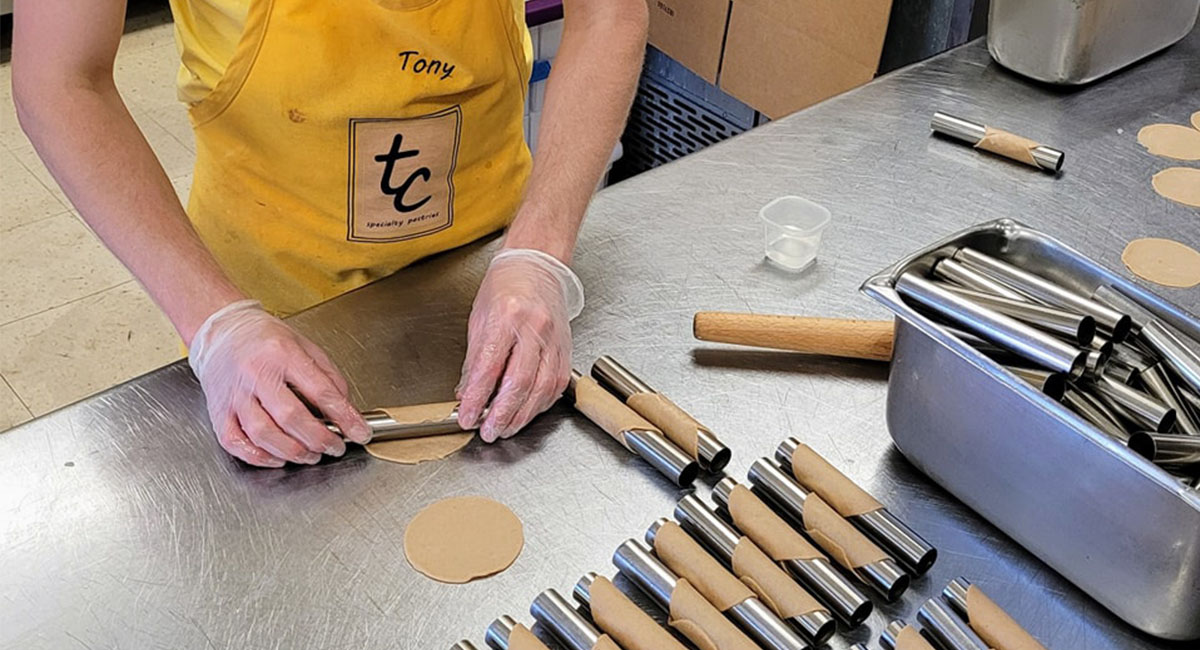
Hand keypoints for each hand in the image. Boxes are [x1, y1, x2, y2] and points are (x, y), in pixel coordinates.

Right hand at [188, 300, 370, 466]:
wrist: (222, 332)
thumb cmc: (265, 340)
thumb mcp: (305, 346)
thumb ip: (328, 376)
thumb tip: (345, 408)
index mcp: (282, 354)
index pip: (320, 391)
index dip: (344, 417)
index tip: (360, 433)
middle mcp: (256, 374)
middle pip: (291, 417)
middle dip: (319, 439)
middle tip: (335, 448)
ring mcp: (234, 395)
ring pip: (263, 433)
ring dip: (292, 452)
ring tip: (311, 456)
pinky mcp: (218, 411)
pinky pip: (235, 441)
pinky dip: (258, 456)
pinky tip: (278, 458)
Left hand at [457, 249, 584, 441]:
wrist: (537, 266)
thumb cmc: (505, 287)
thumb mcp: (479, 318)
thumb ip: (474, 358)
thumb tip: (466, 392)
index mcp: (507, 316)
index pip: (489, 367)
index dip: (477, 398)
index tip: (466, 416)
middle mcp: (534, 329)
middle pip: (519, 383)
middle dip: (501, 414)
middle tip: (487, 432)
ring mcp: (554, 340)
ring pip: (541, 389)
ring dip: (521, 415)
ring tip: (505, 428)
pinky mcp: (565, 350)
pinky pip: (555, 385)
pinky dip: (540, 404)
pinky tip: (526, 412)